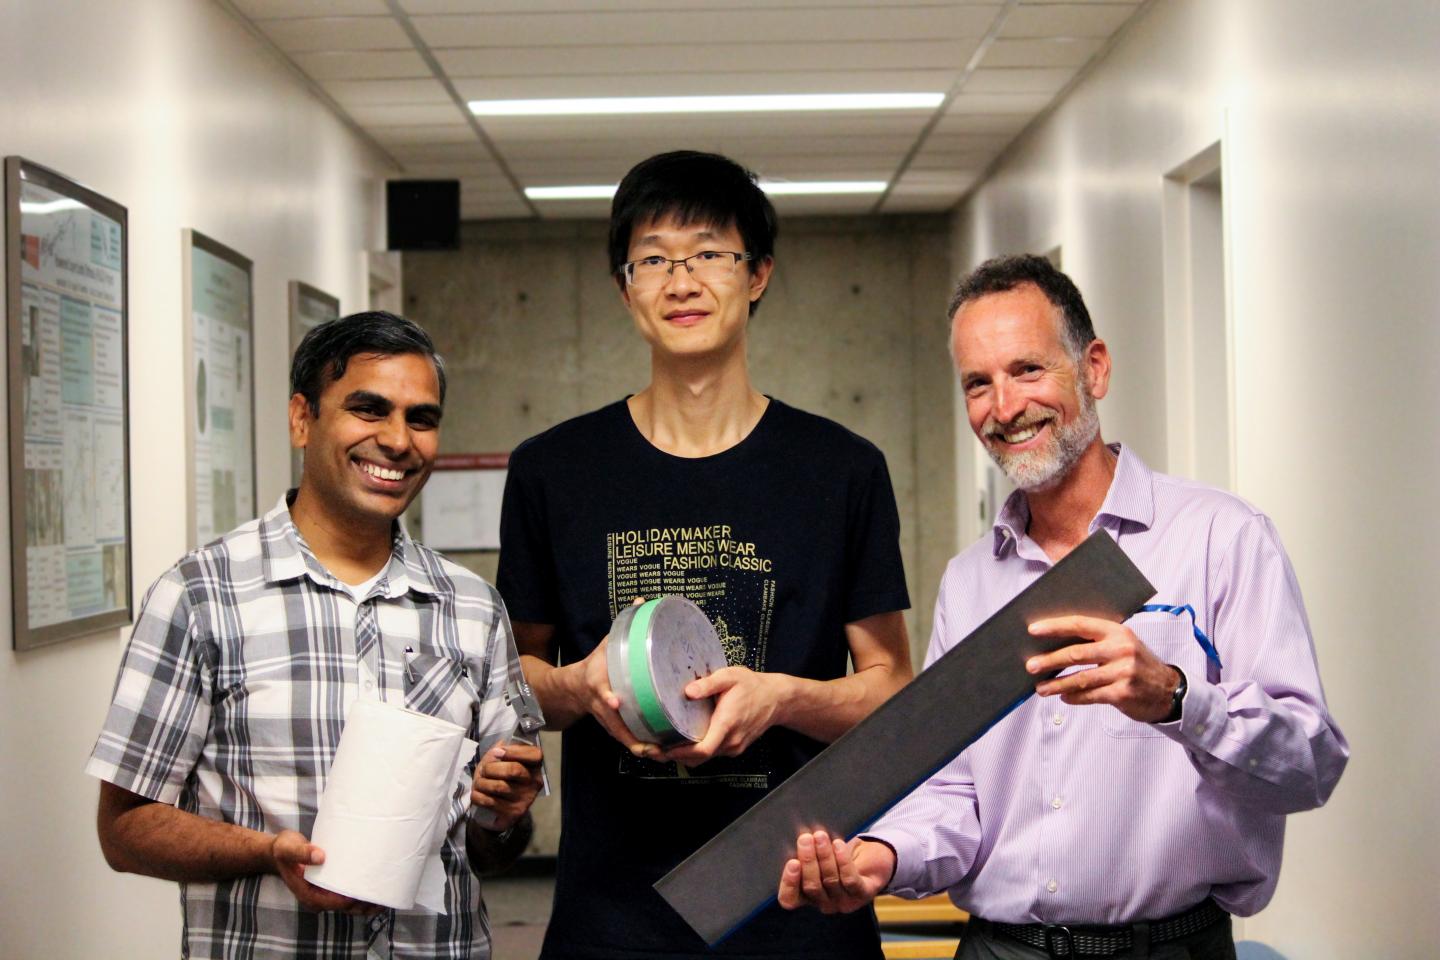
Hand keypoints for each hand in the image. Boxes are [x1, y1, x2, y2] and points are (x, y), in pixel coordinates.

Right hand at [270, 830, 380, 914]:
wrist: (280, 851)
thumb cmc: (283, 849)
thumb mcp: (287, 848)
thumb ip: (301, 851)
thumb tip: (320, 856)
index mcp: (308, 894)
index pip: (335, 902)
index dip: (352, 900)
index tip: (369, 892)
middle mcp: (318, 898)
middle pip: (346, 907)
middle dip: (365, 904)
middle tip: (386, 895)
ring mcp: (324, 894)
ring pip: (349, 904)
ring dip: (367, 901)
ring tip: (387, 892)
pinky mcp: (330, 887)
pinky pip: (348, 895)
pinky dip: (361, 893)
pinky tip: (376, 886)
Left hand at [471, 742, 544, 830]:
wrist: (498, 806)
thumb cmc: (501, 775)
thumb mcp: (503, 758)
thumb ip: (502, 749)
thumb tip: (498, 751)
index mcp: (536, 766)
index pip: (534, 754)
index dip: (514, 751)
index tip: (498, 752)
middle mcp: (534, 783)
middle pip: (513, 770)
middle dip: (491, 768)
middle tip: (484, 770)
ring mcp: (525, 799)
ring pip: (498, 787)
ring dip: (481, 783)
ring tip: (478, 783)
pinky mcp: (513, 813)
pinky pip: (490, 802)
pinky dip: (477, 796)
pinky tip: (477, 794)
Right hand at [568, 600, 651, 755]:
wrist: (572, 687)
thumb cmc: (596, 664)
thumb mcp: (606, 643)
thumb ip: (625, 625)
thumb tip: (642, 601)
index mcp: (596, 682)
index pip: (600, 690)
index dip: (607, 697)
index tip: (615, 701)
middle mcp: (601, 705)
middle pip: (614, 725)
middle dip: (633, 737)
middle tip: (654, 745)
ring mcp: (606, 719)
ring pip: (623, 739)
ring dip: (641, 748)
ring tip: (663, 753)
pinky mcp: (612, 727)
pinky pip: (627, 741)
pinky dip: (642, 748)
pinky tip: (661, 752)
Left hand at [660, 666, 781, 764]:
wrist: (777, 699)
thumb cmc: (752, 686)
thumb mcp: (731, 676)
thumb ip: (709, 684)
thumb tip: (687, 692)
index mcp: (727, 724)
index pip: (702, 749)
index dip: (680, 753)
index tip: (662, 749)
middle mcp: (730, 742)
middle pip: (699, 758)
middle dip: (675, 756)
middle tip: (652, 748)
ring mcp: (733, 748)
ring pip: (704, 759)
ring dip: (684, 755)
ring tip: (663, 746)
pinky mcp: (735, 748)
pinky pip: (712, 753)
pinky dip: (696, 752)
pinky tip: (683, 741)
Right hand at [777, 829, 893, 913]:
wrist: (871, 860)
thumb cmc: (838, 856)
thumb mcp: (818, 856)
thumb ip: (806, 854)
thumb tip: (797, 839)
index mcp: (807, 896)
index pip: (790, 899)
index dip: (789, 884)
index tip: (792, 862)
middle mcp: (824, 903)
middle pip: (811, 887)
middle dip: (808, 861)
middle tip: (805, 839)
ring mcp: (844, 901)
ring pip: (830, 880)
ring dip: (824, 856)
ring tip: (821, 836)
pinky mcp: (863, 894)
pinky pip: (850, 879)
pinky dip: (843, 861)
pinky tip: (838, 845)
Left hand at [1026, 615, 1181, 722]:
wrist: (1169, 690)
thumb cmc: (1137, 664)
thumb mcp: (1122, 645)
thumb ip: (1096, 641)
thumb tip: (1054, 643)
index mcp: (1117, 632)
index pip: (1080, 625)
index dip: (1055, 627)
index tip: (1033, 630)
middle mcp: (1121, 649)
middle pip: (1076, 653)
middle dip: (1050, 660)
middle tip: (1030, 665)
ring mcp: (1123, 672)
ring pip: (1080, 678)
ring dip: (1056, 684)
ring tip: (1040, 688)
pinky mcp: (1122, 693)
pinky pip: (1090, 695)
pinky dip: (1074, 697)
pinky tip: (1063, 697)